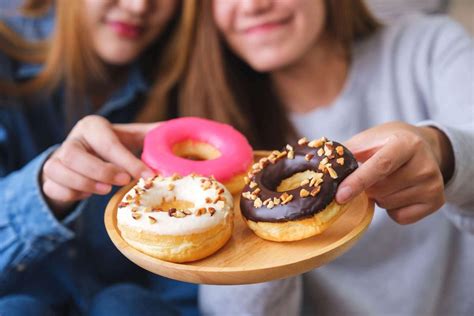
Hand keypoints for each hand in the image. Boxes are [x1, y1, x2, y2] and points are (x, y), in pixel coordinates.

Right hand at [41, 115, 156, 216]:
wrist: (85, 158)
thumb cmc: (114, 147)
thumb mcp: (132, 137)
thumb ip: (153, 135)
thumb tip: (180, 130)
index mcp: (92, 126)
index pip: (108, 143)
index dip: (128, 161)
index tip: (148, 175)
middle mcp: (71, 140)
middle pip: (75, 156)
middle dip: (100, 171)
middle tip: (124, 182)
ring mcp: (56, 159)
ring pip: (59, 172)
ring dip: (84, 184)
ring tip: (106, 190)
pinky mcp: (49, 178)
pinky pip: (54, 189)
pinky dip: (72, 195)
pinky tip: (88, 193)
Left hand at [335, 121, 453, 224]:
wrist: (423, 146)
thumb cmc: (387, 143)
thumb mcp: (368, 140)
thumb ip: (345, 153)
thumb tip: (317, 167)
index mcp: (405, 143)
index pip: (380, 166)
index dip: (358, 182)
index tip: (339, 197)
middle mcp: (424, 164)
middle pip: (380, 190)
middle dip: (366, 188)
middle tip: (372, 175)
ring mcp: (433, 183)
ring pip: (388, 204)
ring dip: (379, 197)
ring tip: (388, 181)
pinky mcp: (437, 200)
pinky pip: (400, 217)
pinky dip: (391, 210)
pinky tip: (398, 192)